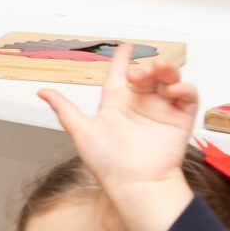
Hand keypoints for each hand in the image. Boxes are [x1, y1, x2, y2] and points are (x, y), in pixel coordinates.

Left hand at [38, 46, 198, 230]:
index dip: (121, 60)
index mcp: (116, 105)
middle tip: (137, 71)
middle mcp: (139, 105)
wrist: (135, 184)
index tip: (125, 47)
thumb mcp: (81, 131)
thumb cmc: (108, 164)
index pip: (119, 76)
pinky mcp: (180, 119)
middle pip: (145, 74)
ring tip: (159, 69)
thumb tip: (42, 91)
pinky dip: (184, 87)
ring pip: (167, 79)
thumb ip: (64, 109)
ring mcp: (160, 111)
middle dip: (143, 67)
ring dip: (166, 70)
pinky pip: (187, 96)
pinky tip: (174, 88)